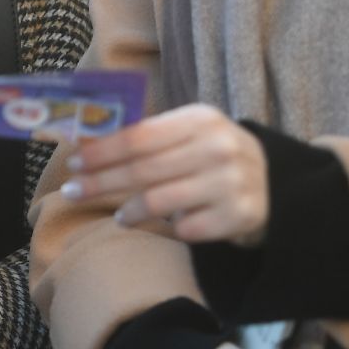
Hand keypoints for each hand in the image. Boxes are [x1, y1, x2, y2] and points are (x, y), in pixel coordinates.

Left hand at [60, 103, 269, 244]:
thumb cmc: (215, 156)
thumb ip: (149, 136)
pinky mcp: (238, 215)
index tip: (73, 163)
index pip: (139, 136)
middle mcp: (217, 147)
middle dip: (101, 182)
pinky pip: (187, 228)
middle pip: (143, 169)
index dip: (102, 152)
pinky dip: (171, 229)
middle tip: (72, 192)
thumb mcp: (191, 133)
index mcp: (200, 119)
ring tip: (119, 216)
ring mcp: (230, 182)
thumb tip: (90, 144)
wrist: (276, 184)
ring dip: (131, 211)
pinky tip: (167, 226)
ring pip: (160, 201)